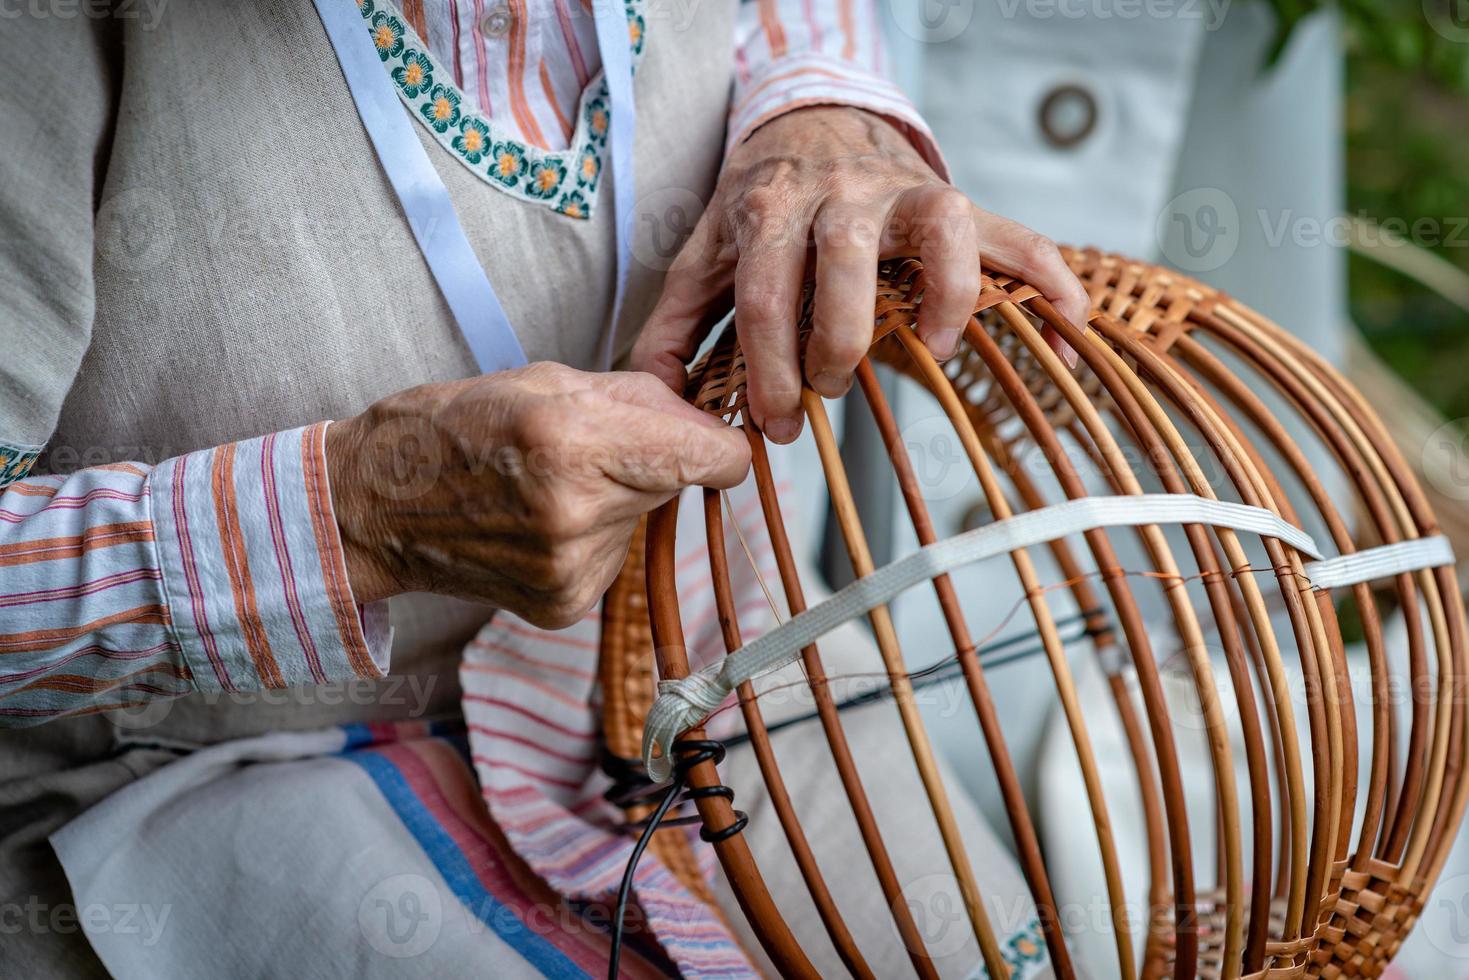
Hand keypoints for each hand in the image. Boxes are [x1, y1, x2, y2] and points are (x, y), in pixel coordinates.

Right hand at [326, 363, 749, 627]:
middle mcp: (576, 514)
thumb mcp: (550, 381)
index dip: (717, 445)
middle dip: (648, 463)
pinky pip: (611, 560)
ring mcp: (569, 569)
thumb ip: (644, 400)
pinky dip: (589, 540)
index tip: (705, 440)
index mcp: (573, 442)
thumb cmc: (456, 427)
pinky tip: (537, 526)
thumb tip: (714, 427)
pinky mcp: (563, 605)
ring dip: (615, 502)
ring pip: (642, 523)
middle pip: (674, 485)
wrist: (374, 505)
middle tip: (584, 449)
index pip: (711, 459)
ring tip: (547, 488)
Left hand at [632, 105, 1090, 443]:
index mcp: (772, 207)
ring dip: (944, 299)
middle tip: (830, 391)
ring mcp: (906, 193)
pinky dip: (1046, 276)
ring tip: (932, 357)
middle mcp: (841, 193)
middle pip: (846, 267)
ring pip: (942, 230)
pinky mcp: (956, 202)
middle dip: (837, 347)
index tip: (776, 424)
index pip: (769, 298)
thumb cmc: (758, 205)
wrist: (810, 123)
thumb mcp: (705, 255)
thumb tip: (657, 399)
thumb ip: (676, 324)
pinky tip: (1068, 322)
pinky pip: (1014, 234)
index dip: (770, 373)